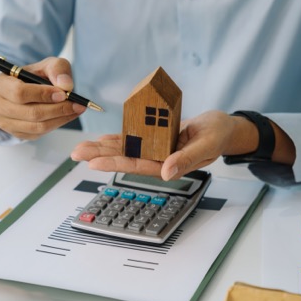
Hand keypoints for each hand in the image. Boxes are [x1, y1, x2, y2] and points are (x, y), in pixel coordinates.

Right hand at [0, 57, 85, 139]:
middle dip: (57, 109)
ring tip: (76, 110)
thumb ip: (57, 69)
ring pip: (37, 126)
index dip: (43, 94)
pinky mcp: (16, 133)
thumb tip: (66, 86)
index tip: (63, 94)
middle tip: (77, 104)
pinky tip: (66, 116)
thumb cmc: (33, 77)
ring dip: (60, 119)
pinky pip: (39, 133)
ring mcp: (5, 123)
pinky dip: (56, 125)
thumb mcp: (45, 65)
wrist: (23, 91)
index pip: (19, 93)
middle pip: (30, 113)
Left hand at [71, 111, 250, 179]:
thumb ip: (186, 160)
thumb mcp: (206, 146)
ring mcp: (156, 149)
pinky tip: (102, 139)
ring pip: (125, 149)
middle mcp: (158, 158)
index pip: (137, 165)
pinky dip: (118, 138)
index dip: (114, 163)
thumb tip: (165, 173)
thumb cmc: (218, 136)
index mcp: (169, 164)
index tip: (93, 162)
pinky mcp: (156, 138)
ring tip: (81, 147)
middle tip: (76, 153)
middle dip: (100, 155)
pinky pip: (134, 138)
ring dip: (103, 148)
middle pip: (124, 158)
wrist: (223, 127)